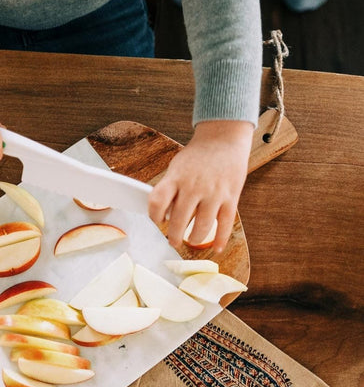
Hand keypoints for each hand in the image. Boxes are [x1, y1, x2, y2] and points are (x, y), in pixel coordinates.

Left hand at [148, 120, 252, 252]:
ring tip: (191, 240)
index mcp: (177, 178)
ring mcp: (214, 193)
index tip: (157, 221)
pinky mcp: (231, 197)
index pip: (157, 202)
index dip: (153, 216)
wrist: (224, 138)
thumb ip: (169, 190)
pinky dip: (220, 239)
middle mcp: (194, 186)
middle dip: (173, 236)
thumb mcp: (176, 168)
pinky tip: (216, 248)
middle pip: (179, 220)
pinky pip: (225, 223)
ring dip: (194, 238)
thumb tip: (163, 216)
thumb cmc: (197, 157)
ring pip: (203, 226)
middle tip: (173, 240)